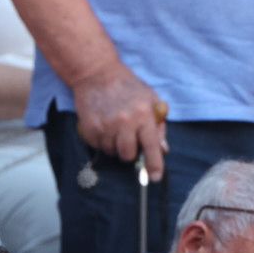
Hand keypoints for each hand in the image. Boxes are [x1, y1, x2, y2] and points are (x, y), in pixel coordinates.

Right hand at [72, 62, 167, 180]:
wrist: (97, 74)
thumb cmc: (127, 87)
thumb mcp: (150, 100)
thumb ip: (158, 126)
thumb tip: (163, 149)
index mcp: (144, 114)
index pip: (152, 146)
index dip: (154, 165)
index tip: (154, 178)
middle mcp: (125, 121)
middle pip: (128, 155)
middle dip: (130, 152)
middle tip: (128, 138)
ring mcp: (106, 126)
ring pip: (112, 152)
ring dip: (114, 145)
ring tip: (114, 127)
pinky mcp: (90, 128)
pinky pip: (98, 146)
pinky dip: (102, 141)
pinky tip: (103, 125)